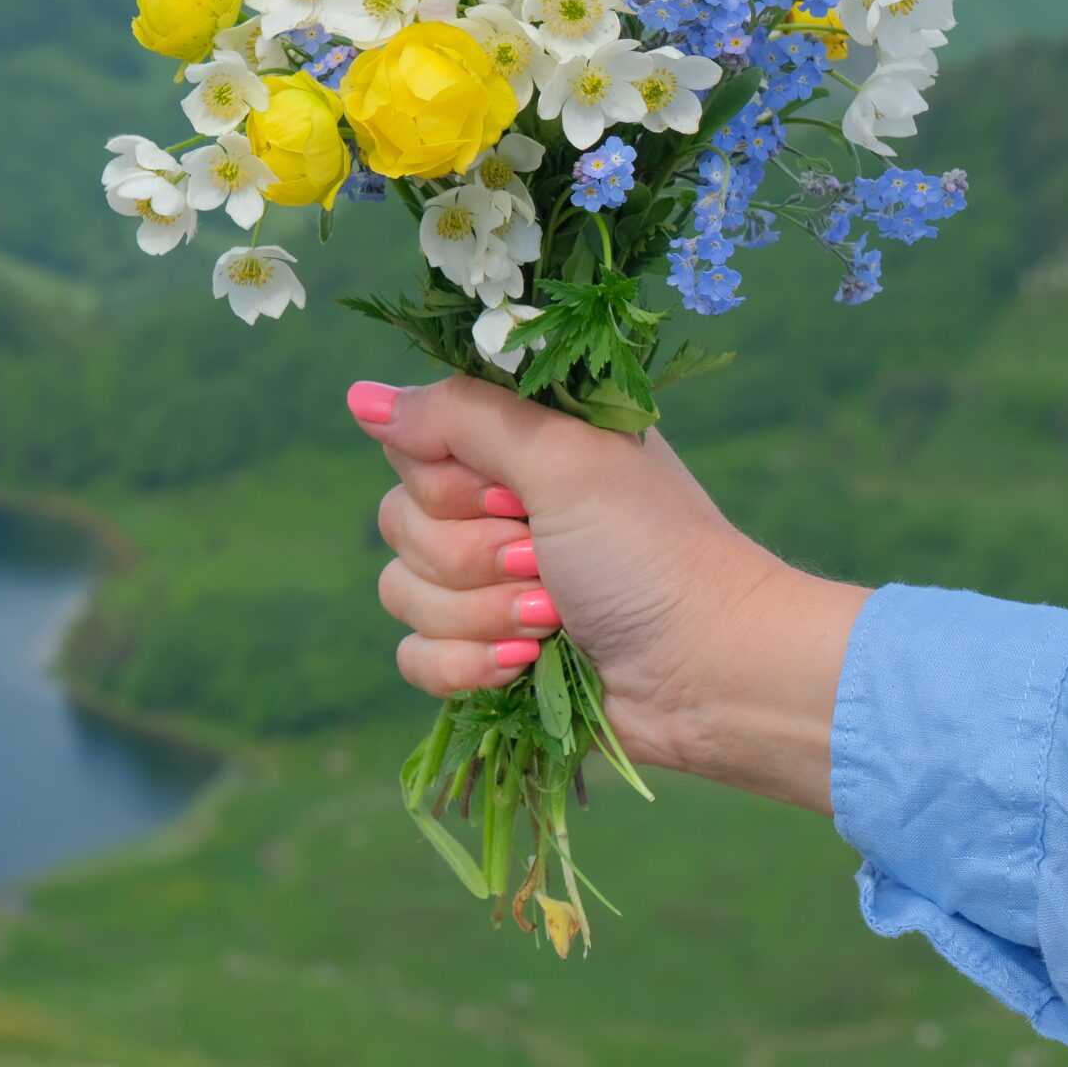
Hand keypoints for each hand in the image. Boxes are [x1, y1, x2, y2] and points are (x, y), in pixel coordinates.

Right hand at [347, 375, 868, 813]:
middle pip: (398, 523)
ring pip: (401, 593)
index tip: (512, 494)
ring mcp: (486, 587)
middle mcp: (493, 511)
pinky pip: (413, 657)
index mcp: (514, 450)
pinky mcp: (483, 655)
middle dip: (474, 556)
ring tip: (555, 618)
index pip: (411, 446)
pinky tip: (527, 663)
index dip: (450, 480)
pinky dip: (469, 665)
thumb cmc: (652, 551)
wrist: (708, 671)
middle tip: (546, 559)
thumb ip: (460, 416)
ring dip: (482, 613)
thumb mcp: (563, 459)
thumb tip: (358, 395)